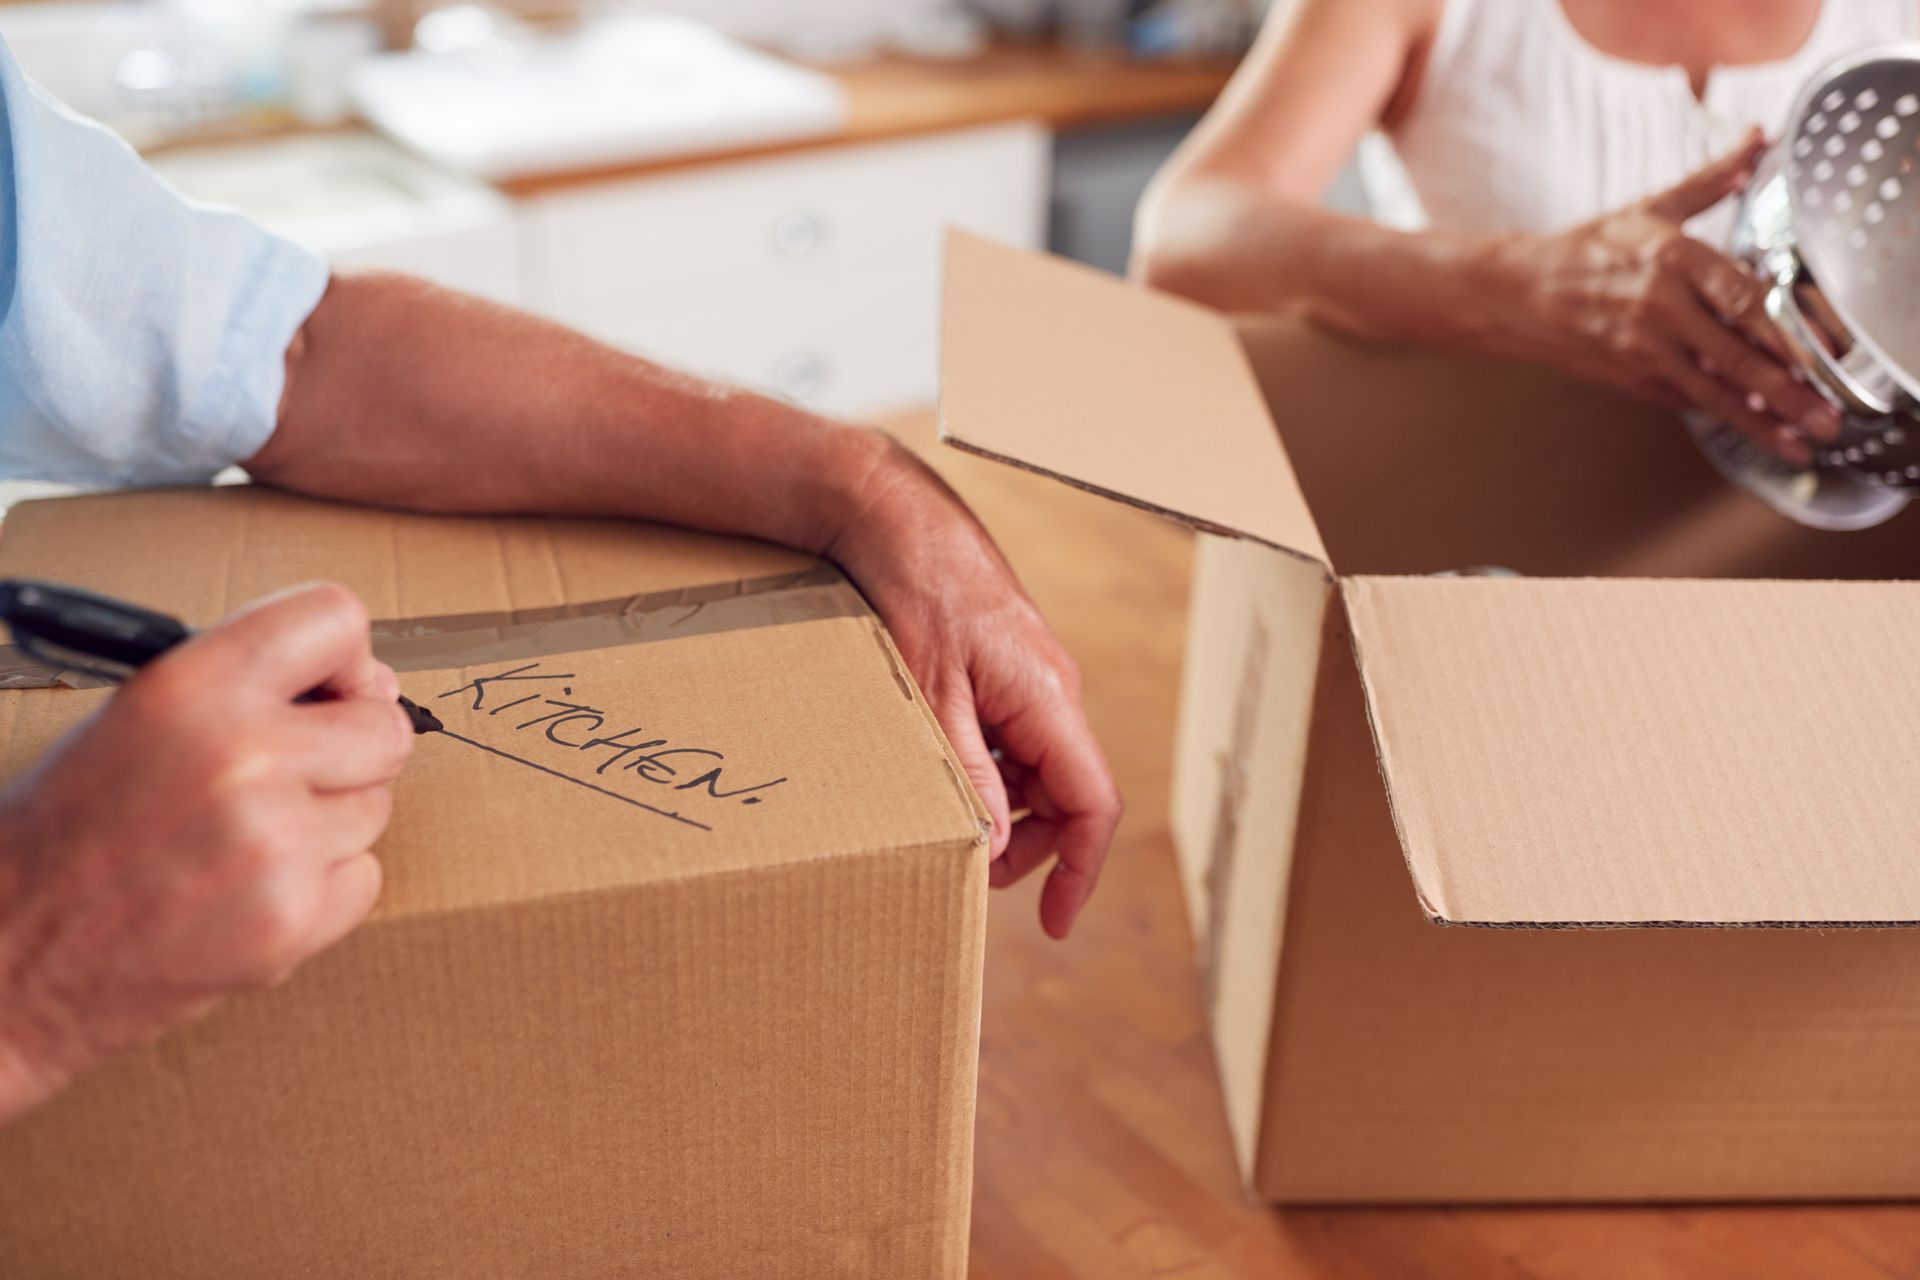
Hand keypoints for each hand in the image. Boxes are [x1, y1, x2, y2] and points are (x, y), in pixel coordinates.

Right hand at [0, 583, 410, 1122]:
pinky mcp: (292, 919)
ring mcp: (275, 844)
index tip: (332, 687)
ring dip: (328, 824)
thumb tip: (373, 683)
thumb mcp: (135, 718)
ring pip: (375, 808)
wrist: (5, 961)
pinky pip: (364, 878)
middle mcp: (242, 757)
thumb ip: (248, 687)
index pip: (335, 618)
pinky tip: (247, 893)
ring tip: (239, 843)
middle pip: (384, 728)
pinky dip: (322, 889)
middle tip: (289, 776)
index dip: (345, 656)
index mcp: (191, 688)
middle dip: (351, 751)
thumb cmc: (65, 834)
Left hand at [828, 439, 1121, 939]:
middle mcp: (1055, 690)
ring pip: (1038, 768)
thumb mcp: (931, 698)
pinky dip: (988, 767)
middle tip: (972, 872)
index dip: (1082, 871)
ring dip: (1004, 806)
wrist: (893, 515)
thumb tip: (991, 848)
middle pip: (1067, 794)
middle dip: (1030, 845)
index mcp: (1050, 699)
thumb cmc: (914, 593)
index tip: (1053, 923)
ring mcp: (1033, 677)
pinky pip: (1014, 736)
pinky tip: (941, 768)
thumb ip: (967, 776)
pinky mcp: (1006, 666)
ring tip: (949, 821)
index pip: (1093, 803)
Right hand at [1485, 129, 1841, 464]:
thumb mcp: (1650, 210)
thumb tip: (1756, 142)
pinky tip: (1751, 427)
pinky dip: (1719, 414)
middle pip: (1737, 356)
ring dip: (1760, 421)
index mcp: (1673, 258)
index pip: (1745, 299)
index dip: (1786, 333)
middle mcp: (1660, 307)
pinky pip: (1684, 399)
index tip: (1820, 355)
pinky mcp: (1629, 377)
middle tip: (1824, 417)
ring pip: (1714, 392)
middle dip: (1786, 392)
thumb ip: (1711, 180)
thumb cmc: (1585, 250)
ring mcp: (1643, 348)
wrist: (1519, 293)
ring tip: (1797, 442)